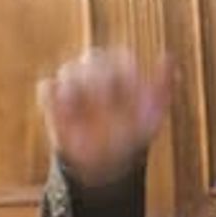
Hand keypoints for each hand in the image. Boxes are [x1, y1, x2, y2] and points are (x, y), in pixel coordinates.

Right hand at [37, 48, 170, 187]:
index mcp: (123, 72)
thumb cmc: (134, 132)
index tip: (132, 90)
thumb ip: (163, 84)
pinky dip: (51, 94)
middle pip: (92, 57)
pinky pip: (46, 86)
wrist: (108, 160)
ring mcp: (75, 85)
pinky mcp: (54, 99)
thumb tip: (169, 56)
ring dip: (74, 84)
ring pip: (69, 69)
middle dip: (98, 74)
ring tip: (79, 103)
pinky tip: (64, 111)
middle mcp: (97, 74)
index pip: (122, 58)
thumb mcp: (154, 111)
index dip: (126, 71)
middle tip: (105, 97)